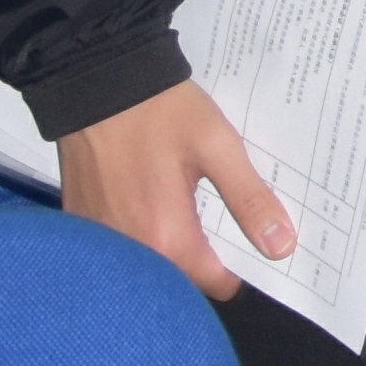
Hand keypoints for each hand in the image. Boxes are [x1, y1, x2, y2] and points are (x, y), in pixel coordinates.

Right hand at [55, 79, 295, 301]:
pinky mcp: (83, 224)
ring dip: (171, 248)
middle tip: (222, 221)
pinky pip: (122, 246)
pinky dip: (140, 234)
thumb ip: (249, 199)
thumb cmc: (161, 112)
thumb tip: (281, 248)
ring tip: (188, 211)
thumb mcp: (217, 146)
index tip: (253, 245)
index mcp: (169, 238)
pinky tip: (151, 203)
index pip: (217, 285)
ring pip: (151, 264)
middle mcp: (131, 251)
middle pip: (182, 279)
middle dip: (206, 260)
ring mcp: (102, 240)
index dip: (241, 268)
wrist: (97, 81)